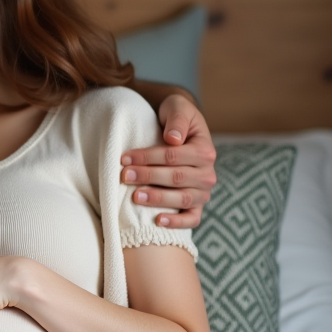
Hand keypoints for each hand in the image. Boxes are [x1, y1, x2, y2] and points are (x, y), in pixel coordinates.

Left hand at [120, 93, 216, 228]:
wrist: (178, 130)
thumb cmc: (175, 118)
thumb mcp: (177, 108)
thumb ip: (177, 119)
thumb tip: (173, 139)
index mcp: (205, 150)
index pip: (174, 156)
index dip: (148, 157)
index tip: (124, 158)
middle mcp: (208, 173)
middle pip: (177, 177)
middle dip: (148, 177)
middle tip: (124, 176)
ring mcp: (203, 192)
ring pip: (183, 199)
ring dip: (158, 199)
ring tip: (135, 196)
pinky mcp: (196, 206)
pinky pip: (192, 219)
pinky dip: (178, 222)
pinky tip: (158, 221)